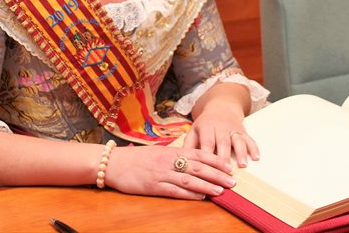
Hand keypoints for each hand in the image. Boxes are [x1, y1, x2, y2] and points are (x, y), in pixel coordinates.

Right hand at [104, 144, 235, 199]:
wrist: (115, 163)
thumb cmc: (138, 158)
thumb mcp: (159, 153)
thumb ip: (176, 156)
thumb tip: (194, 162)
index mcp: (172, 151)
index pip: (199, 154)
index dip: (216, 161)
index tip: (229, 167)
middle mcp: (170, 161)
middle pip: (199, 167)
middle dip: (218, 175)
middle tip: (233, 182)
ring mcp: (162, 174)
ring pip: (190, 179)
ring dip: (207, 185)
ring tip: (221, 191)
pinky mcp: (154, 186)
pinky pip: (175, 190)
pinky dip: (189, 193)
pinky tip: (200, 197)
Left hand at [184, 101, 259, 167]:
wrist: (222, 107)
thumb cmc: (205, 124)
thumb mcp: (194, 130)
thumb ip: (188, 145)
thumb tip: (181, 162)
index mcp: (206, 127)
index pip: (207, 142)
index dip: (208, 155)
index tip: (208, 169)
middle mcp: (221, 127)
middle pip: (223, 142)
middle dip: (225, 157)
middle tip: (226, 172)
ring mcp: (233, 129)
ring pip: (237, 140)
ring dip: (241, 153)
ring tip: (243, 165)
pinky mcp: (243, 131)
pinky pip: (249, 139)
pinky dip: (254, 148)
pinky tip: (256, 157)